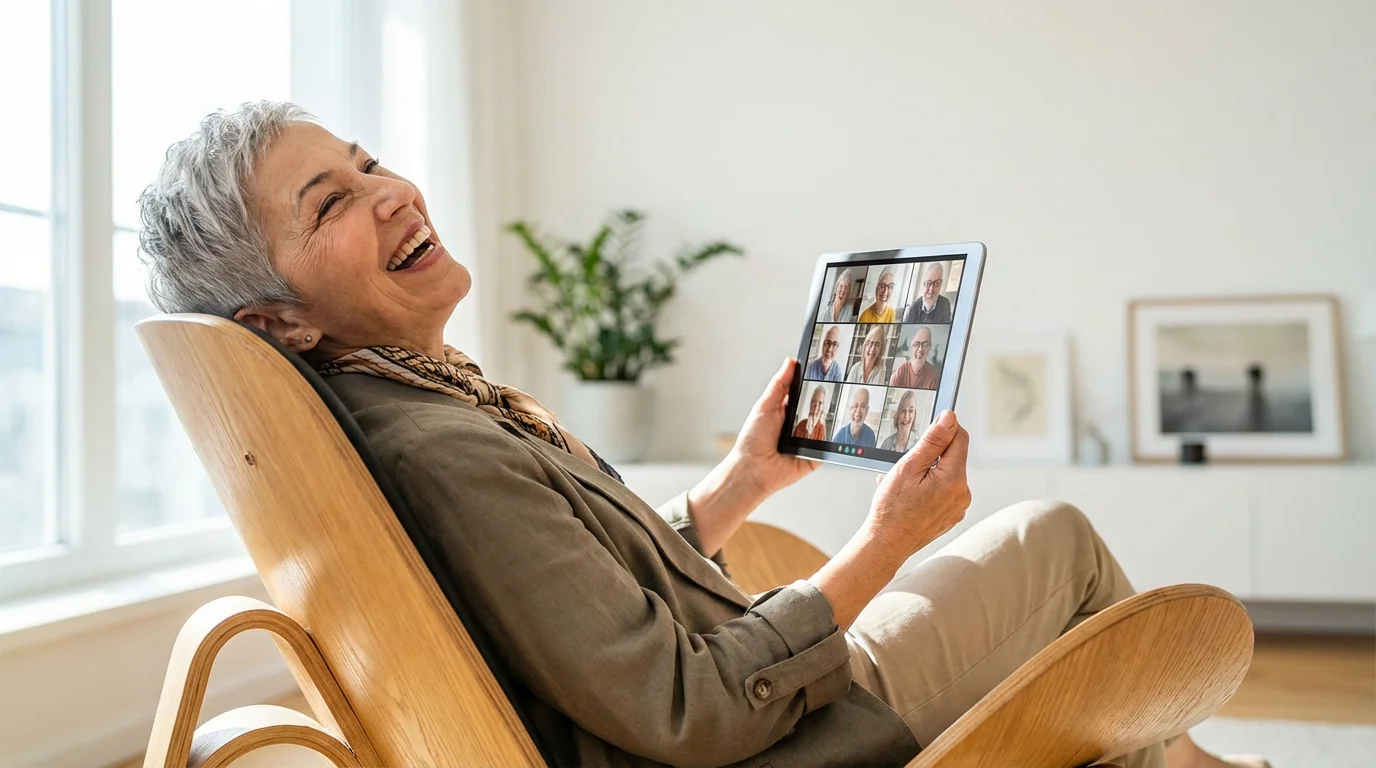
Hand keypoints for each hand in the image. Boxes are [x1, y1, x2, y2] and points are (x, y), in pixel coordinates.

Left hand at [726, 357, 818, 498]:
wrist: (752, 470)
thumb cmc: (752, 440)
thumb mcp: (765, 406)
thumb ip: (779, 384)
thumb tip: (790, 362)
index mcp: (786, 412)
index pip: (804, 394)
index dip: (813, 384)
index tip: (824, 372)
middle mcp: (798, 426)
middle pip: (818, 409)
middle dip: (824, 401)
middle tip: (832, 390)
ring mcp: (808, 441)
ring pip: (825, 426)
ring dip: (827, 420)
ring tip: (825, 413)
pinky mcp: (815, 456)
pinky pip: (828, 446)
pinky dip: (828, 440)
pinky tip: (825, 432)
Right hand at [865, 410, 970, 561]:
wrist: (886, 544)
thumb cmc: (892, 509)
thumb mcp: (909, 467)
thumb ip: (933, 441)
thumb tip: (949, 418)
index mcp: (954, 479)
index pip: (959, 438)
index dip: (944, 428)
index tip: (928, 429)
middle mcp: (962, 494)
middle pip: (953, 457)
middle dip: (931, 455)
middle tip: (907, 466)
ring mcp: (958, 507)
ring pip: (947, 474)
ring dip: (928, 471)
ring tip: (904, 484)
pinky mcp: (951, 515)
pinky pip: (944, 491)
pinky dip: (929, 487)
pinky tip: (910, 495)